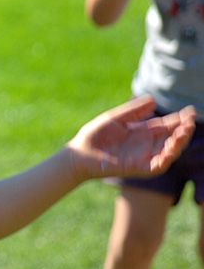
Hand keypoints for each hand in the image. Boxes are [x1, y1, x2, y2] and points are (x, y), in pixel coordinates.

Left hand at [66, 96, 195, 180]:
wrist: (79, 153)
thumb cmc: (94, 135)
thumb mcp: (115, 118)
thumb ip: (133, 110)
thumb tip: (153, 100)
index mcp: (143, 131)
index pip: (167, 125)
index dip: (180, 119)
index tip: (190, 111)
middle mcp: (147, 144)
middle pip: (173, 138)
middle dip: (184, 130)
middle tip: (190, 121)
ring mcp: (144, 157)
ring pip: (170, 151)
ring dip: (179, 143)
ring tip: (184, 132)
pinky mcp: (138, 168)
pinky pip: (158, 165)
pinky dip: (166, 158)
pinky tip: (170, 149)